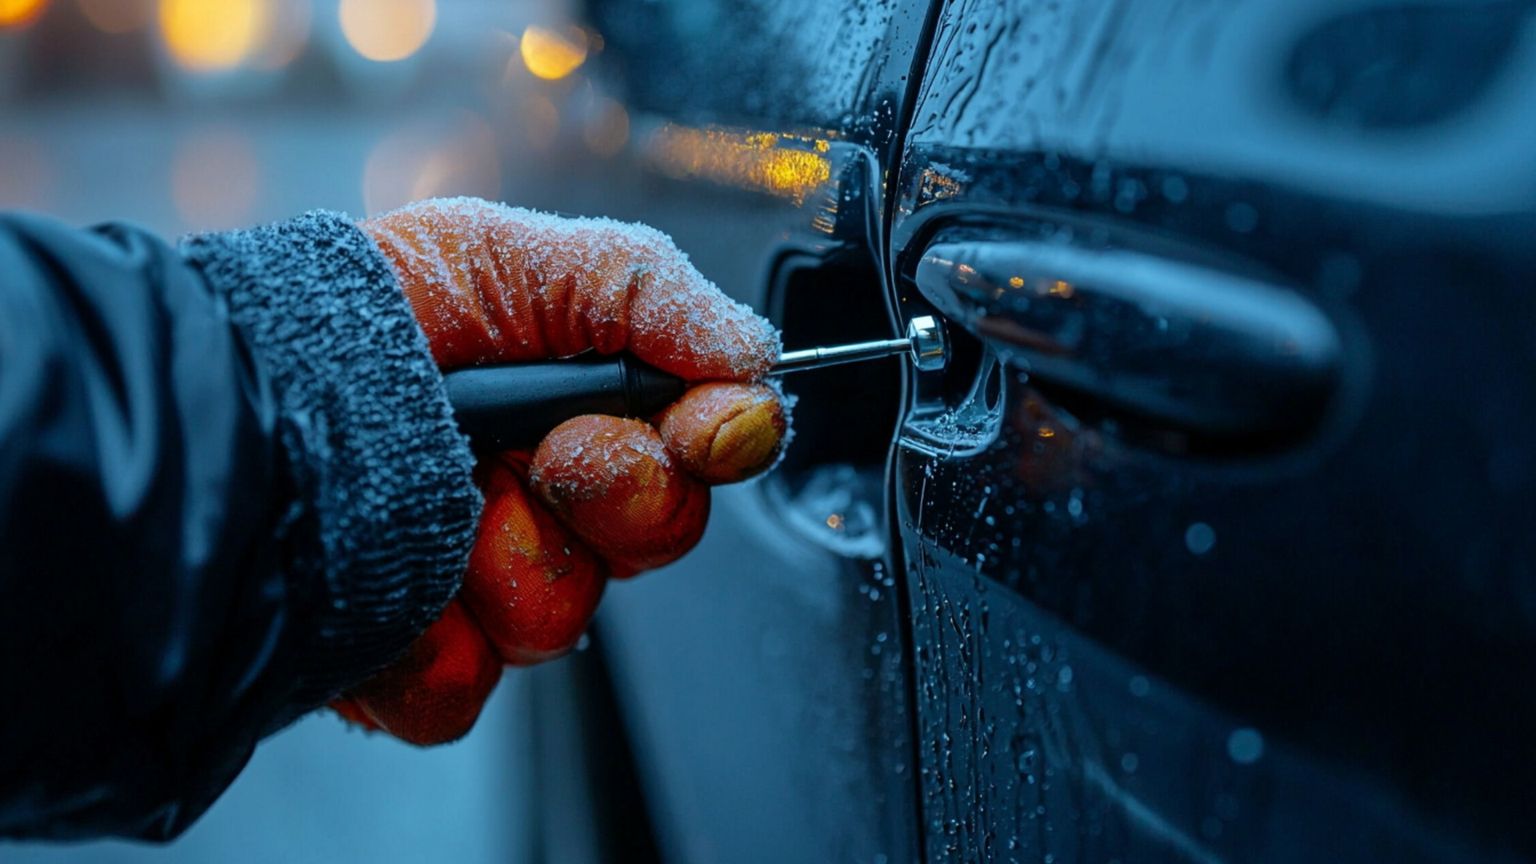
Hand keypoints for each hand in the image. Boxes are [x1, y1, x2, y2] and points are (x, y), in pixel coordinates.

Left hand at [329, 198, 786, 743]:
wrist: (234, 413)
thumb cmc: (362, 318)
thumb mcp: (516, 257)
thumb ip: (654, 295)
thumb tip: (758, 362)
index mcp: (568, 409)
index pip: (693, 449)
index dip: (707, 445)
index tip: (702, 429)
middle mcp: (533, 498)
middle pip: (651, 537)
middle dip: (608, 492)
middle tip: (540, 451)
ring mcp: (473, 586)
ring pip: (563, 615)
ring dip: (506, 559)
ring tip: (432, 506)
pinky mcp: (410, 663)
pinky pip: (468, 691)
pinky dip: (430, 644)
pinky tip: (390, 586)